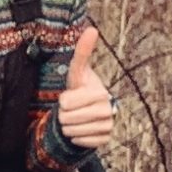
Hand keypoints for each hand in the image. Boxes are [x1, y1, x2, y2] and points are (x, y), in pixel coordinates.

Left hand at [55, 23, 116, 151]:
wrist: (86, 112)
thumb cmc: (80, 89)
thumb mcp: (77, 72)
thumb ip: (82, 52)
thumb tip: (92, 29)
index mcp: (100, 92)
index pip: (66, 102)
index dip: (63, 101)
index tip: (69, 97)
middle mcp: (109, 108)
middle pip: (67, 118)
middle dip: (63, 114)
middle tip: (71, 109)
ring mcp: (109, 125)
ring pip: (71, 131)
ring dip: (67, 127)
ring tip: (75, 118)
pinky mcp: (105, 139)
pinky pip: (79, 142)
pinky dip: (75, 138)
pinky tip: (81, 129)